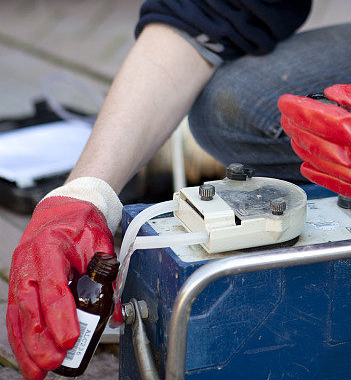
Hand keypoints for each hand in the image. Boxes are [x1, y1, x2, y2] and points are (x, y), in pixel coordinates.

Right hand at [7, 196, 114, 379]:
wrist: (65, 206)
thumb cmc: (82, 223)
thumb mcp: (100, 244)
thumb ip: (108, 277)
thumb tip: (115, 314)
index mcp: (50, 247)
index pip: (53, 287)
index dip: (60, 317)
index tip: (69, 340)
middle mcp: (29, 261)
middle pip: (30, 305)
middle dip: (40, 339)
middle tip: (54, 362)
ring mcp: (20, 271)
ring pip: (18, 314)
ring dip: (27, 346)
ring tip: (38, 372)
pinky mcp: (19, 282)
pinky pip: (16, 314)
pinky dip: (21, 337)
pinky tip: (28, 357)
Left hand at [279, 83, 350, 204]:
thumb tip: (334, 96)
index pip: (333, 126)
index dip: (306, 113)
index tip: (287, 102)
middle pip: (331, 151)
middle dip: (304, 132)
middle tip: (287, 117)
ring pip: (339, 174)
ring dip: (312, 155)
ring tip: (295, 140)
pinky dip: (332, 180)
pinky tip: (316, 170)